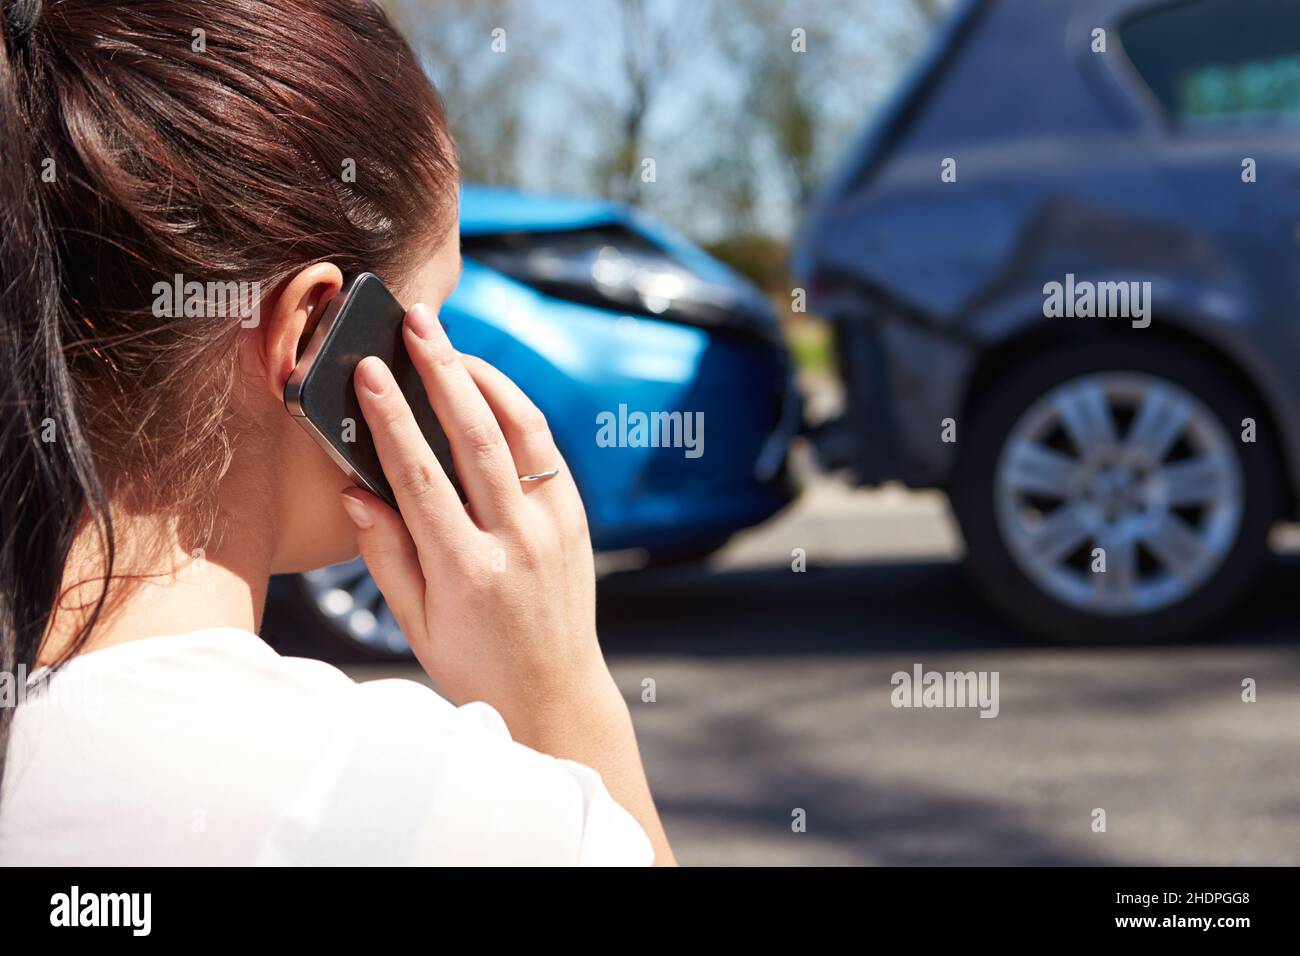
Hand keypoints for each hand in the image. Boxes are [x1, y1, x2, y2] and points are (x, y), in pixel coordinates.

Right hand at [338, 302, 612, 733]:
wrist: (554, 692)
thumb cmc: (474, 663)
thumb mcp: (415, 625)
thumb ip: (385, 555)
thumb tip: (355, 490)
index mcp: (466, 571)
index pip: (421, 476)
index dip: (391, 417)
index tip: (368, 371)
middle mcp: (517, 542)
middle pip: (476, 436)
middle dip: (442, 370)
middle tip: (417, 322)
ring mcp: (554, 527)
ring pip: (522, 431)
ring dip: (485, 377)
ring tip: (450, 342)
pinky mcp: (577, 520)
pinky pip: (545, 450)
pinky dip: (516, 410)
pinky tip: (487, 387)